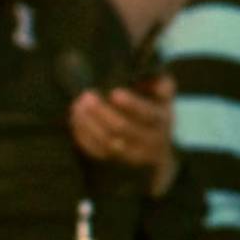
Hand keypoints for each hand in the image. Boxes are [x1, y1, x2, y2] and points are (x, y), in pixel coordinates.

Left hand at [69, 75, 180, 194]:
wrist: (156, 150)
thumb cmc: (154, 111)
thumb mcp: (163, 97)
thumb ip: (161, 84)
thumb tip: (153, 76)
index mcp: (162, 119)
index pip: (148, 113)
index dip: (132, 104)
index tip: (114, 93)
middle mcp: (151, 140)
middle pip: (123, 128)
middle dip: (102, 111)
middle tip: (87, 96)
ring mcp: (134, 155)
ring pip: (108, 142)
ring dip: (89, 123)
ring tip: (77, 106)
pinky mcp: (117, 163)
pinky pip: (97, 152)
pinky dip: (84, 136)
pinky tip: (76, 120)